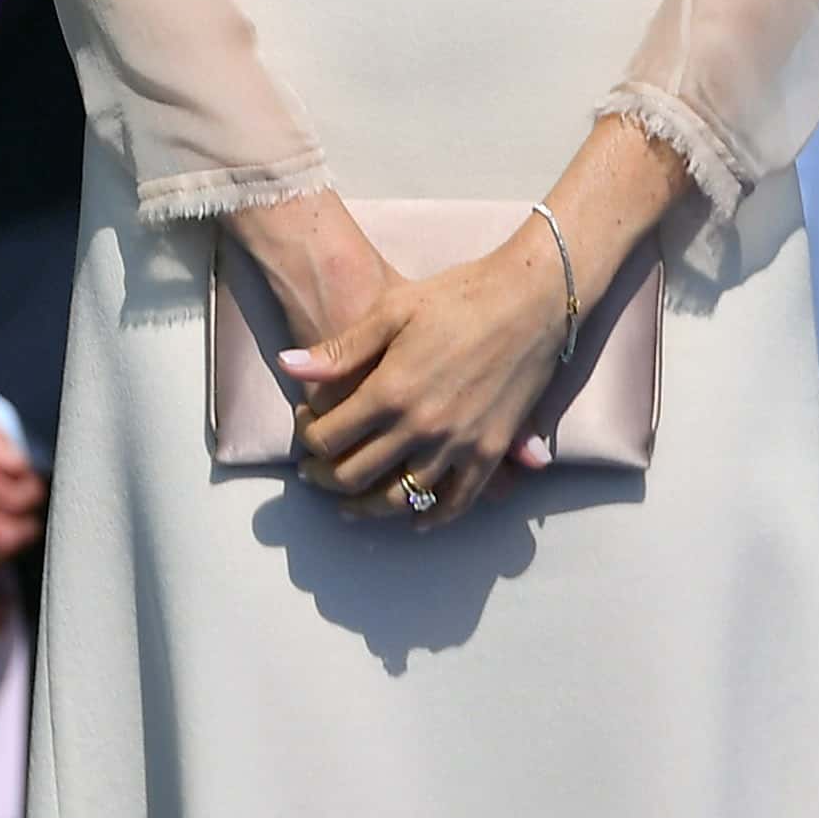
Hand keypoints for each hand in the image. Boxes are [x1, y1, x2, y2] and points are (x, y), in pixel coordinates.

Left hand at [285, 222, 568, 524]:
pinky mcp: (493, 452)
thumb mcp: (390, 311)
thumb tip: (287, 365)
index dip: (307, 439)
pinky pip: (458, 501)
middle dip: (326, 478)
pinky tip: (414, 520)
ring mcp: (460, 445)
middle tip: (313, 475)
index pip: (328, 437)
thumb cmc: (457, 297)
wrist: (531, 300)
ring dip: (369, 507)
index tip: (305, 431)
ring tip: (350, 504)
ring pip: (402, 499)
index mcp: (389, 390)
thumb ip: (340, 349)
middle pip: (357, 474)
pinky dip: (432, 517)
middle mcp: (421, 427)